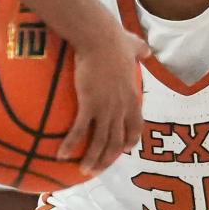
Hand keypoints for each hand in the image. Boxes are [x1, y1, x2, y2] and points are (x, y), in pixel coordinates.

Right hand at [58, 29, 150, 174]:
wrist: (100, 38)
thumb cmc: (114, 39)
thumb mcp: (133, 46)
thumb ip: (139, 50)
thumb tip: (146, 49)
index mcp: (131, 97)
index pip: (135, 127)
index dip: (130, 141)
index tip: (124, 150)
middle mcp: (121, 108)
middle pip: (117, 142)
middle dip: (108, 159)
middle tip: (98, 169)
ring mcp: (106, 108)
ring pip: (101, 142)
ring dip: (92, 160)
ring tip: (84, 171)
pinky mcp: (89, 104)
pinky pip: (79, 131)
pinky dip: (71, 145)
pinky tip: (62, 155)